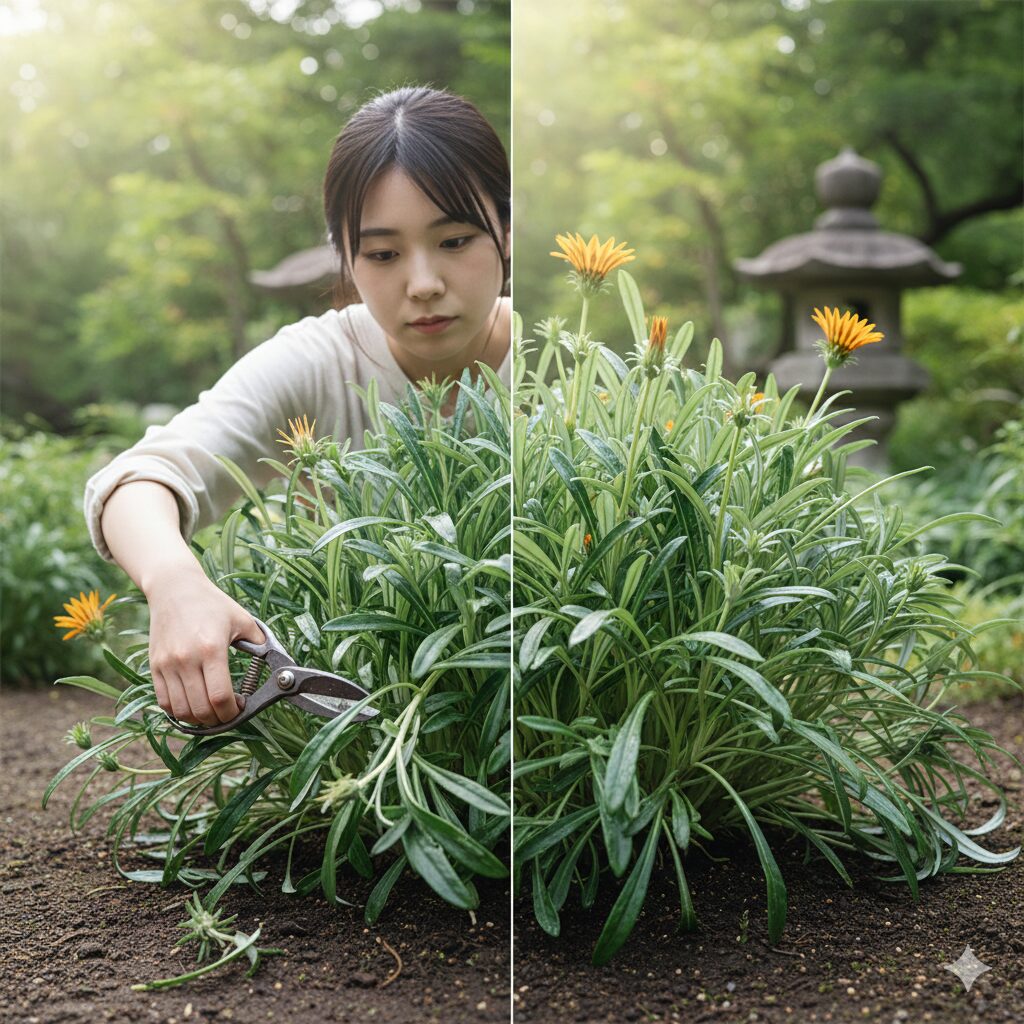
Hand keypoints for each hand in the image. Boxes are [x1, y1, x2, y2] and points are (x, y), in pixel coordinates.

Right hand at [146, 568, 264, 725]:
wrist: (174, 588)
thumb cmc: (211, 604)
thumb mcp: (242, 619)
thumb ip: (261, 643)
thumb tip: (278, 662)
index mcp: (212, 649)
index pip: (220, 697)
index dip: (232, 712)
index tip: (240, 709)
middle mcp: (186, 659)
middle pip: (201, 709)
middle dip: (218, 719)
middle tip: (228, 713)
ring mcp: (167, 664)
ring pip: (181, 710)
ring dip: (199, 719)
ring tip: (211, 711)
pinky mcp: (154, 666)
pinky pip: (164, 702)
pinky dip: (179, 711)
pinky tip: (193, 704)